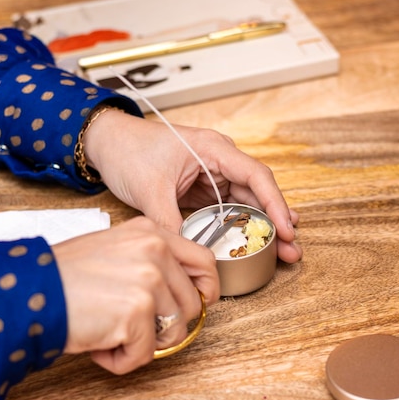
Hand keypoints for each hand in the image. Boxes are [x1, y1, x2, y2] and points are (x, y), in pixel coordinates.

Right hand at [51, 216, 218, 374]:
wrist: (28, 290)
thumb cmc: (63, 275)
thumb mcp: (114, 250)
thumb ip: (150, 262)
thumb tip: (180, 291)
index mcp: (150, 232)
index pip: (203, 260)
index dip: (206, 289)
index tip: (201, 302)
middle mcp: (154, 250)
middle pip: (191, 304)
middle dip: (164, 324)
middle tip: (129, 323)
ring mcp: (149, 279)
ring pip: (173, 332)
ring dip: (141, 342)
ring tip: (109, 330)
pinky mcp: (138, 310)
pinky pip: (146, 353)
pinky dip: (121, 358)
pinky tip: (99, 342)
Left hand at [84, 110, 302, 263]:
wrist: (106, 143)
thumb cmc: (128, 151)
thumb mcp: (149, 189)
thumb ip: (170, 222)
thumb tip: (189, 256)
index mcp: (213, 149)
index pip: (255, 176)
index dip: (275, 204)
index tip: (287, 229)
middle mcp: (219, 160)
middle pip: (257, 192)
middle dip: (276, 222)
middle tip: (292, 249)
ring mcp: (211, 176)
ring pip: (245, 203)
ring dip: (261, 227)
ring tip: (281, 252)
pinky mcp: (202, 190)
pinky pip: (227, 210)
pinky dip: (240, 226)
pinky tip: (253, 243)